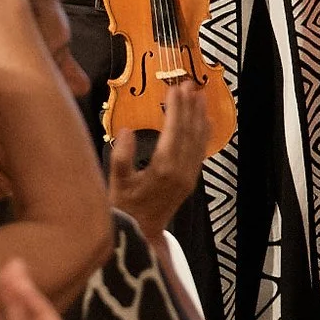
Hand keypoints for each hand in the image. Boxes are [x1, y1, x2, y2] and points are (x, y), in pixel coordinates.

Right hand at [108, 81, 209, 246]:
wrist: (138, 235)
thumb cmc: (122, 208)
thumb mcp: (115, 183)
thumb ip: (121, 156)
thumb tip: (127, 130)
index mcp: (163, 168)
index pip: (174, 131)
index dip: (176, 108)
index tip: (175, 88)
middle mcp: (181, 170)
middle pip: (189, 132)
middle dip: (189, 107)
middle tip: (189, 83)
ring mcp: (188, 176)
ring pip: (198, 140)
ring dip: (199, 116)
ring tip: (198, 96)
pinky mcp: (190, 180)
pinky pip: (200, 151)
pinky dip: (203, 133)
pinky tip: (204, 121)